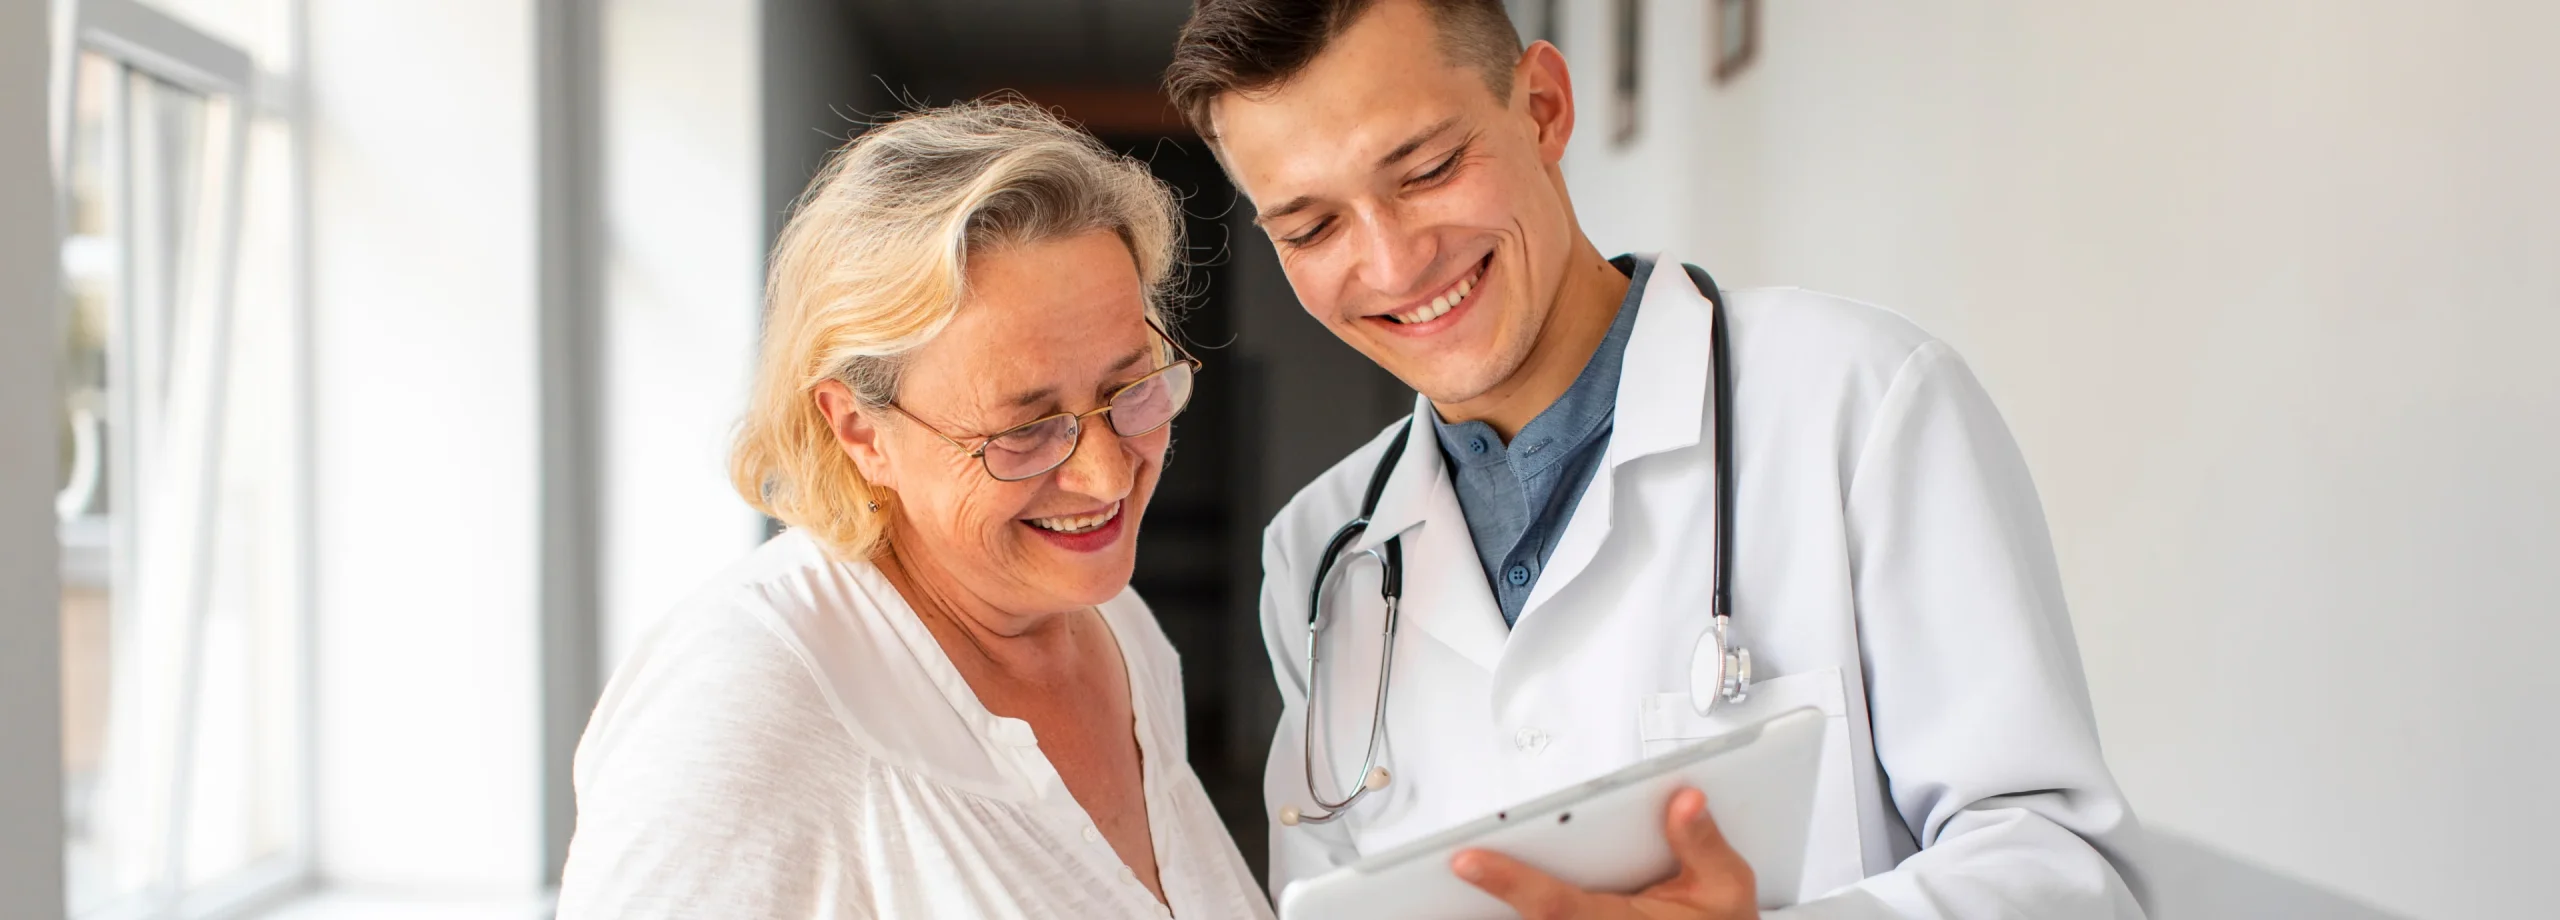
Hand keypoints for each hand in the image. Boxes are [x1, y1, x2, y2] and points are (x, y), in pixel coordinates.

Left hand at [1450, 787, 1757, 919]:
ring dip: (1488, 903)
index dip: (1507, 881)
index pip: (1554, 905)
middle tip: (1432, 870)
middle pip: (1527, 915)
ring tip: (1441, 882)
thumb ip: (1702, 845)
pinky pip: (1537, 918)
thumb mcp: (1727, 889)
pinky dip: (1510, 898)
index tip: (1464, 859)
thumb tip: (1686, 801)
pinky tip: (1471, 887)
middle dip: (1483, 891)